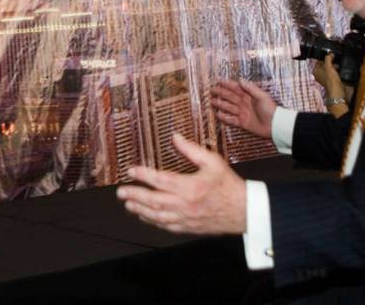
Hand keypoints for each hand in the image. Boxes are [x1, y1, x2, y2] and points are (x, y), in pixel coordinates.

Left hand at [116, 133, 245, 234]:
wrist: (244, 210)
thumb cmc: (228, 185)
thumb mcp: (212, 161)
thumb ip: (191, 149)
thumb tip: (175, 137)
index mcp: (190, 186)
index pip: (160, 180)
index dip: (143, 175)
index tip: (131, 171)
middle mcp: (185, 204)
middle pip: (153, 201)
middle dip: (134, 196)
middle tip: (121, 192)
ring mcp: (185, 218)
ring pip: (157, 216)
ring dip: (140, 210)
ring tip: (128, 204)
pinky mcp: (188, 227)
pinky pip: (166, 226)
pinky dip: (153, 221)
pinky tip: (145, 216)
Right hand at [210, 79, 275, 139]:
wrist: (275, 125)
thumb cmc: (270, 109)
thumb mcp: (261, 96)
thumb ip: (250, 88)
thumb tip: (240, 80)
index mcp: (248, 96)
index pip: (236, 88)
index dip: (227, 84)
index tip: (219, 81)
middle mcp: (244, 103)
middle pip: (229, 97)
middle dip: (221, 93)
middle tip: (212, 90)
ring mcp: (242, 113)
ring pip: (228, 107)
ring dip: (220, 104)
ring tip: (212, 102)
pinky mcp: (243, 122)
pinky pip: (231, 119)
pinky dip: (224, 117)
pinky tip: (218, 115)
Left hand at [313, 54, 345, 99]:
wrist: (337, 90)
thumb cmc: (330, 79)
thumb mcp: (328, 66)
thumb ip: (328, 58)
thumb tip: (330, 54)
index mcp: (315, 71)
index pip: (319, 61)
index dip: (325, 57)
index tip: (330, 55)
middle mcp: (318, 75)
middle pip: (324, 65)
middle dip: (330, 62)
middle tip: (335, 60)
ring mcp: (324, 78)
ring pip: (329, 69)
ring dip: (333, 66)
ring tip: (338, 65)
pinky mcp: (330, 81)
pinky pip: (332, 73)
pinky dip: (335, 71)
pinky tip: (339, 70)